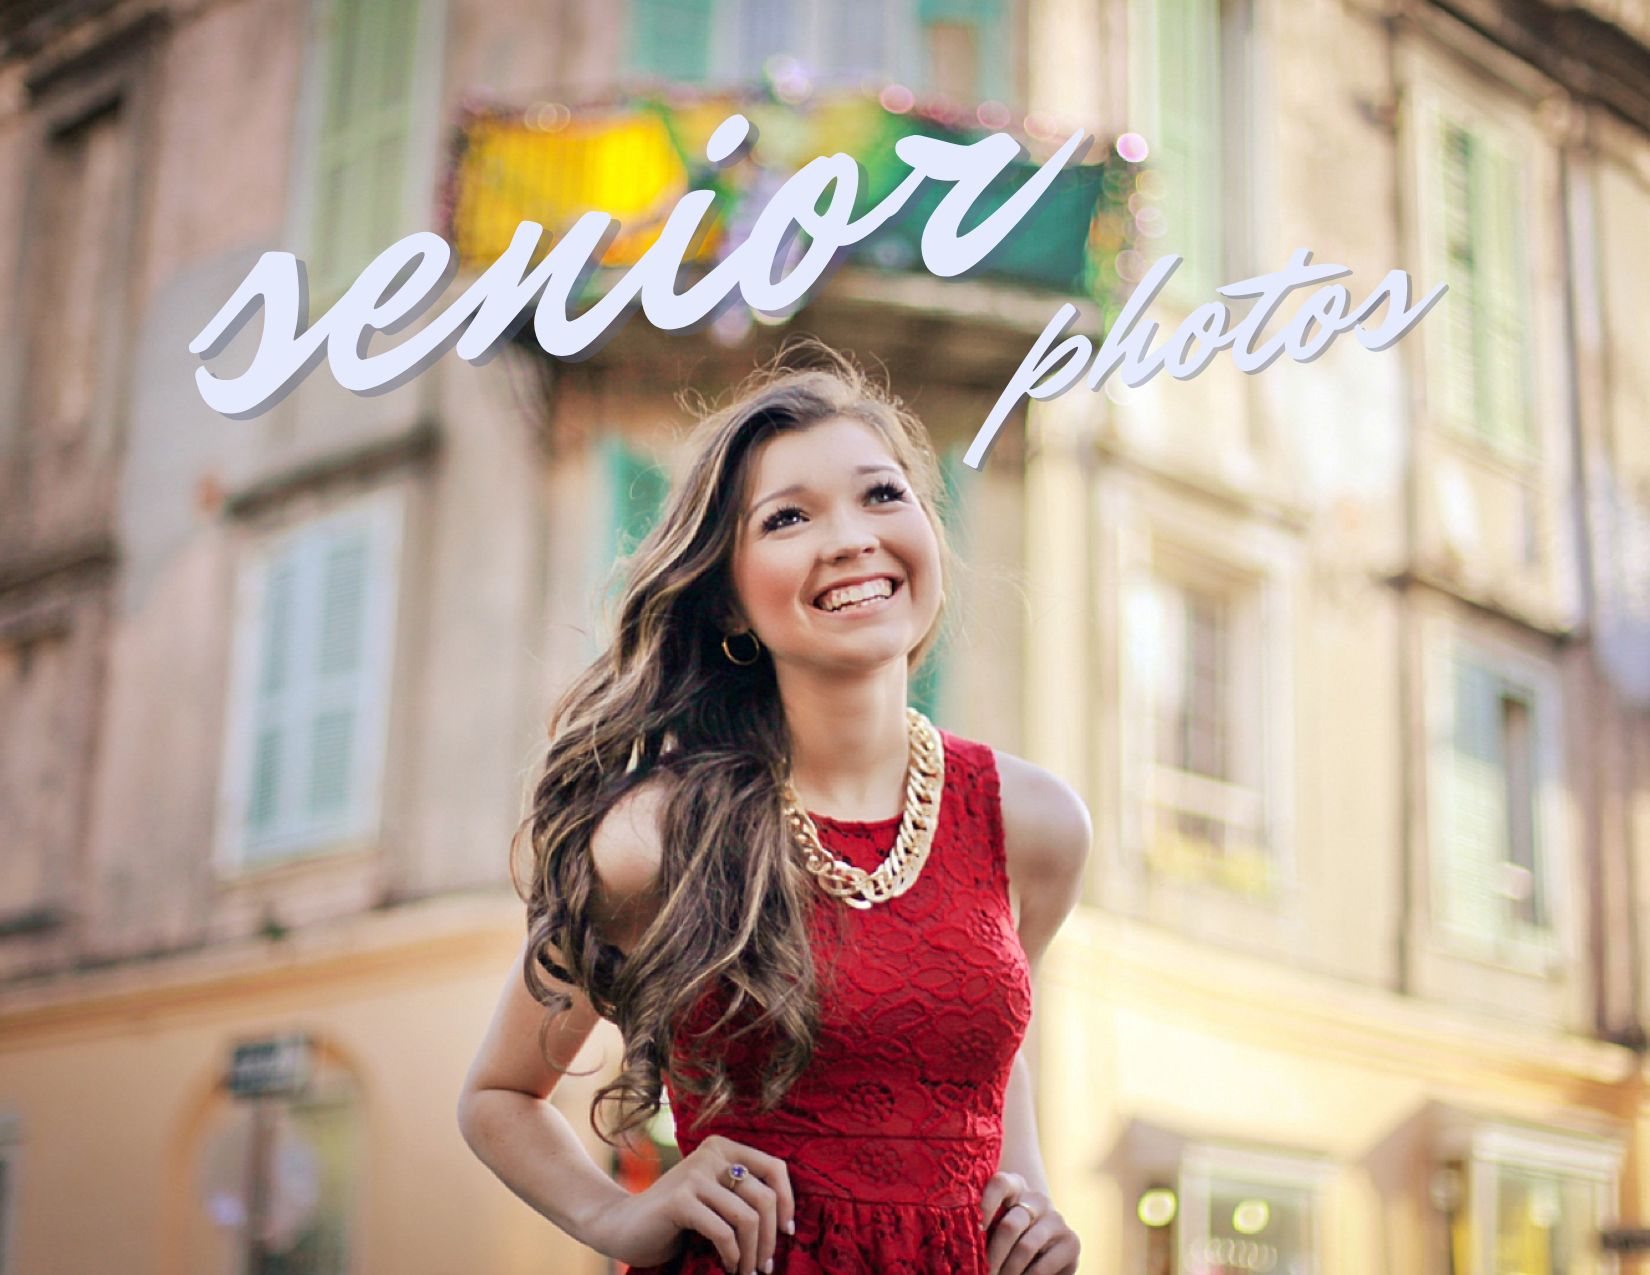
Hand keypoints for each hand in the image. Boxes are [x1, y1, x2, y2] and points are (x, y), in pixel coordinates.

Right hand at [595, 1134, 795, 1274]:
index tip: (787, 1232)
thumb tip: (786, 1222)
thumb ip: (741, 1195)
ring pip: (746, 1217)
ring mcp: (694, 1175)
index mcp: (723, 1147)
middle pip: (763, 1197)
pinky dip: (733, 1255)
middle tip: (765, 1266)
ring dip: (752, 1253)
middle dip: (770, 1239)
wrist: (623, 1226)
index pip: (774, 1168)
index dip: (787, 1202)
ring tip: (747, 1272)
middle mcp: (710, 1154)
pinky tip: (730, 1266)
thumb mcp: (713, 1197)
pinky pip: (723, 1231)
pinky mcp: (679, 1200)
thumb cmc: (676, 1218)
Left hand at [980, 1171, 1079, 1274]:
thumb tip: (962, 1241)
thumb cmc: (1006, 1235)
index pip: (1000, 1183)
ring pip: (1025, 1247)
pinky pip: (1043, 1265)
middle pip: (1010, 1225)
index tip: (975, 1230)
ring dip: (1008, 1270)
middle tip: (982, 1272)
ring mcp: (1056, 1219)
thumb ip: (983, 1225)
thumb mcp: (994, 1225)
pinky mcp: (1071, 1242)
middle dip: (992, 1255)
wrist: (1042, 1250)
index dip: (986, 1204)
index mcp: (1015, 1186)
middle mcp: (1037, 1199)